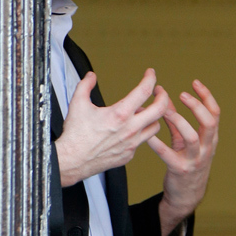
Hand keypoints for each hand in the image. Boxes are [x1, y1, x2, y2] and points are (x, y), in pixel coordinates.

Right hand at [55, 68, 169, 186]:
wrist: (71, 161)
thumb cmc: (75, 135)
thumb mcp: (77, 104)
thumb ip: (85, 86)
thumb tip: (91, 76)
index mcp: (120, 114)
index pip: (144, 90)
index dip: (150, 78)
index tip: (150, 73)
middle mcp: (130, 129)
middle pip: (160, 109)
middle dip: (164, 96)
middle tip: (159, 91)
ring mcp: (132, 143)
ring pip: (155, 126)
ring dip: (153, 117)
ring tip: (143, 112)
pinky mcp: (129, 154)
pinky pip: (141, 141)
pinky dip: (139, 132)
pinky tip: (131, 129)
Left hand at [147, 79, 219, 235]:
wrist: (186, 194)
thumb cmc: (187, 162)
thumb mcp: (185, 141)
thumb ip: (177, 122)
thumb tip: (163, 99)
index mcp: (211, 138)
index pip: (215, 113)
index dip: (207, 96)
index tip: (195, 82)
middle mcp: (207, 148)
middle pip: (209, 123)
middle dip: (197, 106)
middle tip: (182, 94)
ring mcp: (195, 160)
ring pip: (192, 138)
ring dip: (178, 121)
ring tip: (164, 110)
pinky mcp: (180, 170)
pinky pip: (169, 155)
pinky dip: (158, 144)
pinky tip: (148, 135)